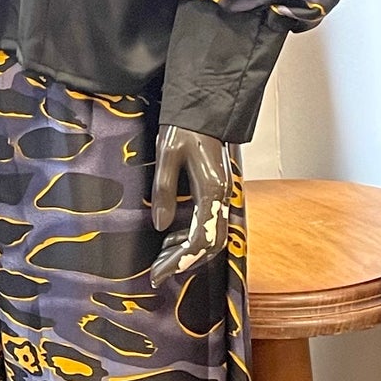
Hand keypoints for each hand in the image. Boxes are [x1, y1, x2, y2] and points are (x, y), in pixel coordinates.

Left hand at [150, 125, 234, 289]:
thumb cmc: (184, 126)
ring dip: (188, 251)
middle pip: (211, 244)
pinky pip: (210, 224)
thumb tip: (161, 226)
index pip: (200, 239)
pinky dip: (191, 237)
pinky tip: (171, 237)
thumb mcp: (167, 154)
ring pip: (213, 237)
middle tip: (157, 271)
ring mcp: (223, 195)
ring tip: (160, 255)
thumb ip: (164, 189)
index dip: (179, 260)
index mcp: (213, 189)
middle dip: (184, 261)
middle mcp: (223, 197)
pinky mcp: (218, 192)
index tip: (157, 273)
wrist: (205, 107)